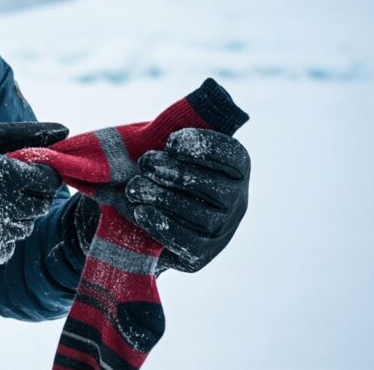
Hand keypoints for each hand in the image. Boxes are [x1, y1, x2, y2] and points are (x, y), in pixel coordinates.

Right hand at [0, 122, 66, 286]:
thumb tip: (66, 130)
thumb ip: (24, 134)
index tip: (24, 169)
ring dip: (13, 214)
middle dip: (29, 194)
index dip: (40, 173)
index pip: (49, 179)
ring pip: (25, 225)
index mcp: (5, 177)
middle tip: (3, 186)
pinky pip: (8, 245)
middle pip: (40, 204)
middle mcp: (6, 209)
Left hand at [66, 128, 250, 272]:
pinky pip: (187, 242)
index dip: (204, 147)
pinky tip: (141, 212)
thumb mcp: (169, 150)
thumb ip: (172, 134)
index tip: (171, 142)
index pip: (232, 157)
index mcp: (236, 170)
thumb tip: (174, 117)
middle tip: (145, 163)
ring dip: (164, 198)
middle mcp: (237, 201)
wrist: (147, 215)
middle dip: (177, 173)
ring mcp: (223, 231)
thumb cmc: (161, 172)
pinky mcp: (201, 255)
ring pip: (201, 216)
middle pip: (216, 188)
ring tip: (135, 187)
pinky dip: (162, 226)